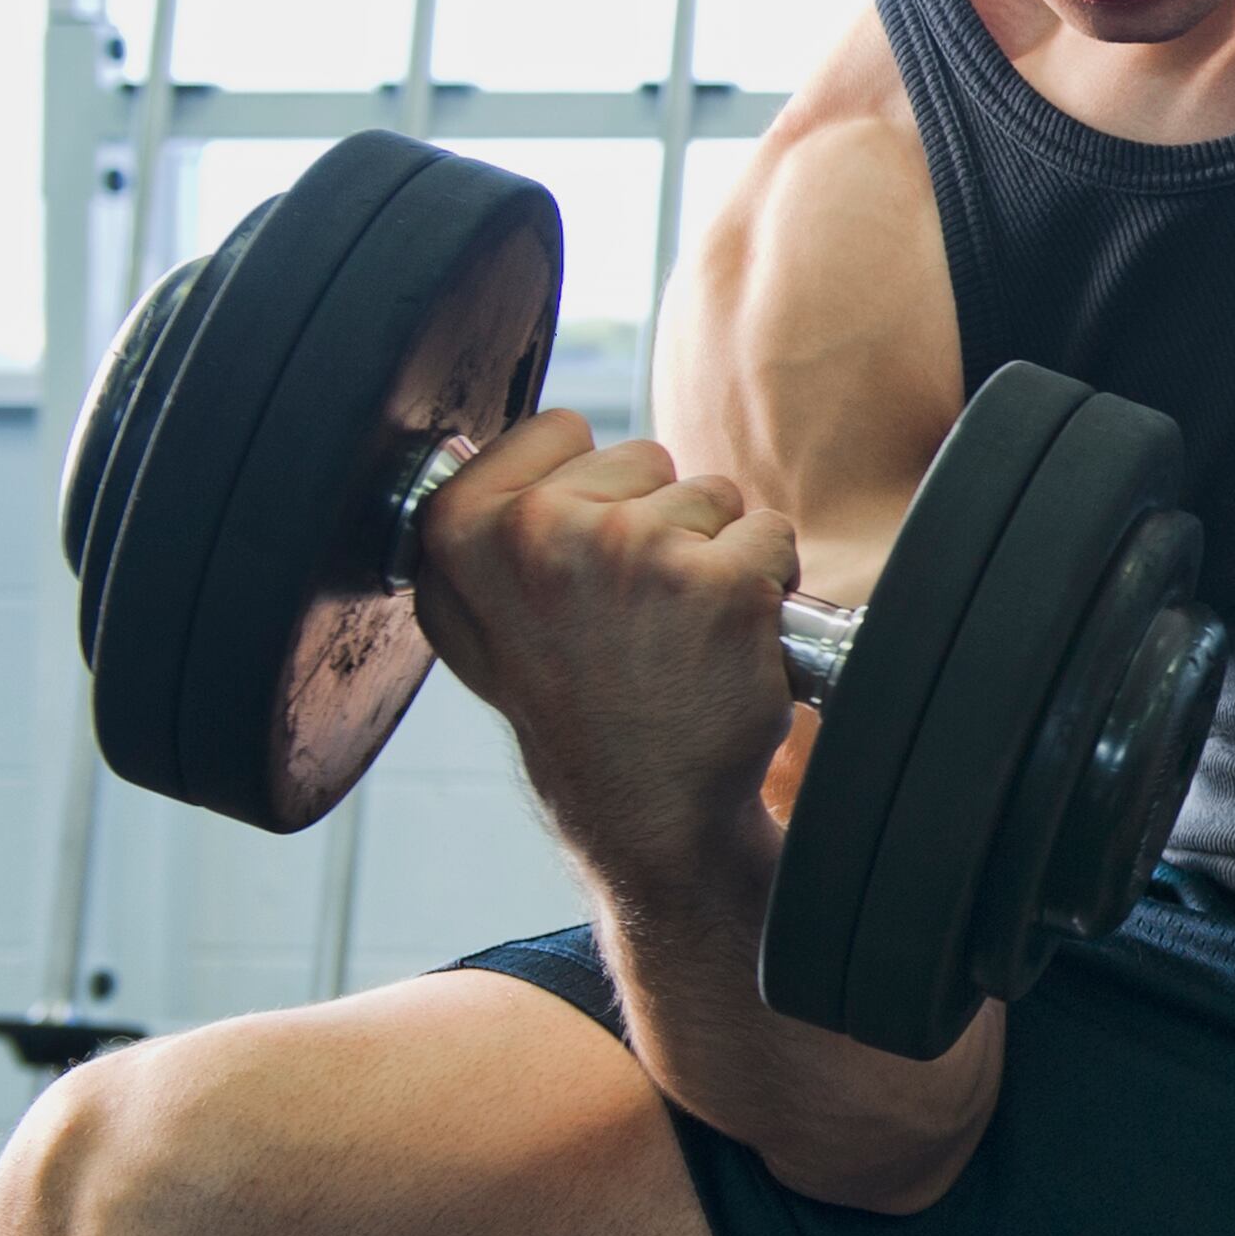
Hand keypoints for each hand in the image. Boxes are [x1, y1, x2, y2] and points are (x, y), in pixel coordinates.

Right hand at [410, 413, 807, 899]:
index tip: (577, 564)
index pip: (561, 427)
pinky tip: (724, 642)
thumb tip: (491, 443)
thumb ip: (488, 522)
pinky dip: (767, 582)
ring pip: (714, 494)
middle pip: (645, 456)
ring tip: (673, 631)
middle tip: (630, 611)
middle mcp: (537, 531)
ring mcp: (631, 552)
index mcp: (461, 529)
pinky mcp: (718, 583)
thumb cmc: (574, 707)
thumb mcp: (478, 613)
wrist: (646, 808)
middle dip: (655, 519)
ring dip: (712, 554)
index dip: (591, 489)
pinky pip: (772, 535)